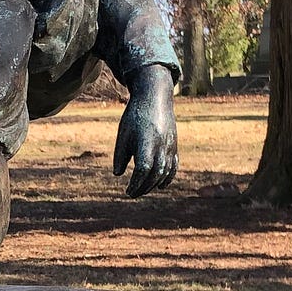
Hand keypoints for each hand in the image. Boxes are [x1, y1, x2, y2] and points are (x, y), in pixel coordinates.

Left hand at [113, 64, 178, 197]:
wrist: (155, 97)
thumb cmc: (135, 115)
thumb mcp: (124, 132)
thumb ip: (120, 154)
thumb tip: (117, 174)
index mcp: (147, 141)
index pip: (144, 168)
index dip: (136, 182)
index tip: (127, 190)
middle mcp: (162, 145)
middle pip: (155, 173)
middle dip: (144, 187)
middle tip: (132, 194)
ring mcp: (170, 146)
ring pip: (166, 171)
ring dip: (154, 184)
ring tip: (141, 190)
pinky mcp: (174, 145)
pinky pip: (174, 165)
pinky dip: (168, 177)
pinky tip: (160, 185)